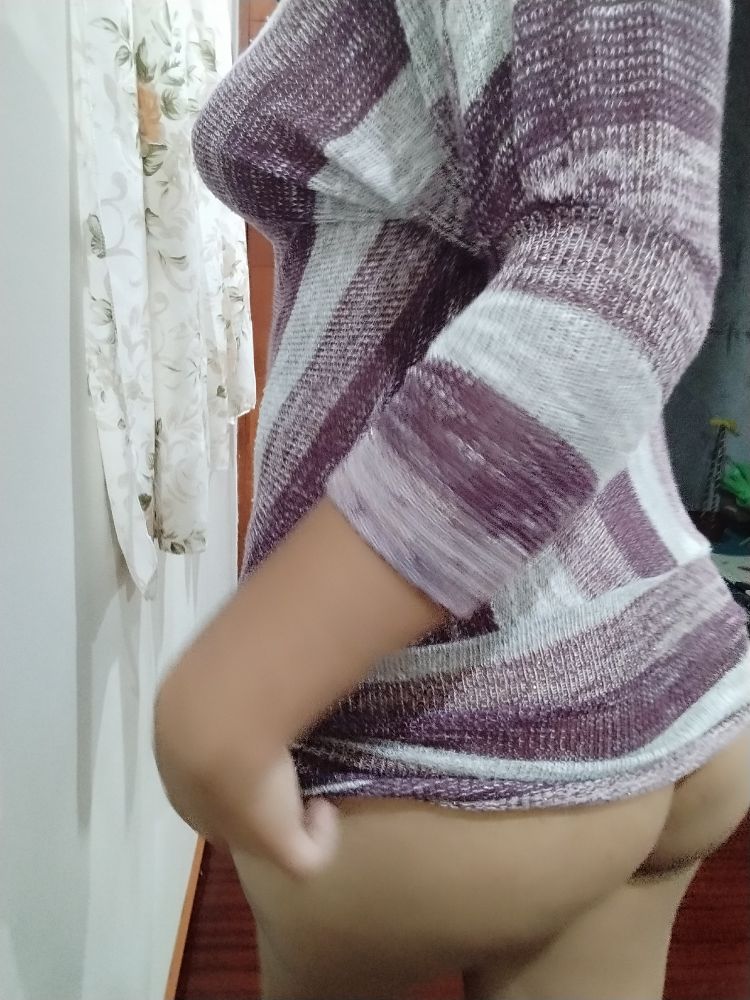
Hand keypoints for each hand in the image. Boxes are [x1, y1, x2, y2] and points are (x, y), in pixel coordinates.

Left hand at [152, 499, 439, 875]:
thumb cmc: (222, 672)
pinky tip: (328, 808)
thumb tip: (266, 598)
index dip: (235, 756)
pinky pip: (305, 855)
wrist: (221, 713)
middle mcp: (198, 794)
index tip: (265, 734)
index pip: (202, 765)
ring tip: (312, 787)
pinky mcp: (272, 843)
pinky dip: (322, 836)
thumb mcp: (222, 644)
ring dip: (290, 812)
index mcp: (179, 743)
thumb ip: (237, 632)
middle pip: (227, 807)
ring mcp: (232, 825)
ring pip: (264, 833)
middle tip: (292, 762)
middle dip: (261, 790)